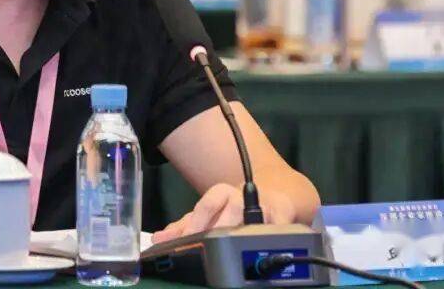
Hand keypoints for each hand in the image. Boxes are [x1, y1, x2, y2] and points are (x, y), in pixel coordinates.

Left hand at [152, 184, 297, 242]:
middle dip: (221, 228)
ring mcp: (265, 205)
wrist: (272, 197)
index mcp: (222, 193)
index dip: (196, 222)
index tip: (187, 239)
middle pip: (232, 208)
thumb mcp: (209, 214)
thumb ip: (184, 226)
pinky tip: (264, 249)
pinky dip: (273, 238)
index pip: (207, 203)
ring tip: (236, 250)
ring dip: (246, 232)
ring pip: (256, 217)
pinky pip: (280, 228)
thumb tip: (158, 238)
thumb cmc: (234, 209)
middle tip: (210, 246)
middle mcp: (243, 196)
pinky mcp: (285, 215)